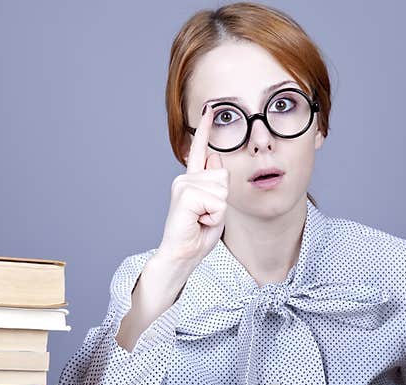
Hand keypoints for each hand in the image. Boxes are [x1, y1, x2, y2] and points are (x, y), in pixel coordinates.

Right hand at [155, 105, 228, 271]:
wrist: (181, 255)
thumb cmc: (197, 235)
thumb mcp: (215, 208)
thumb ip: (216, 185)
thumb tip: (215, 157)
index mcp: (192, 180)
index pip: (200, 150)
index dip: (206, 129)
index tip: (210, 108)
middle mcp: (185, 179)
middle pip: (224, 177)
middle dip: (222, 201)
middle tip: (205, 217)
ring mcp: (184, 185)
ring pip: (222, 190)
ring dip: (218, 211)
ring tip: (201, 220)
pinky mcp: (186, 195)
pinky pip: (217, 202)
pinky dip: (213, 217)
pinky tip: (198, 222)